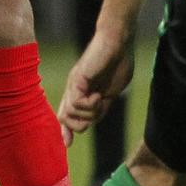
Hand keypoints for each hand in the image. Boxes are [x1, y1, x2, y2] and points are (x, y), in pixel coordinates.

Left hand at [58, 25, 133, 144]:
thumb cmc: (118, 63)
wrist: (119, 41)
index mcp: (80, 92)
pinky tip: (99, 95)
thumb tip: (90, 123)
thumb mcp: (110, 92)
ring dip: (89, 114)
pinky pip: (77, 104)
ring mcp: (74, 84)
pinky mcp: (78, 79)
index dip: (67, 131)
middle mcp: (73, 89)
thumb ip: (99, 108)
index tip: (68, 144)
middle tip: (100, 108)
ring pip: (70, 116)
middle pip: (66, 120)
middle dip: (84, 124)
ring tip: (100, 99)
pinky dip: (90, 105)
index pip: (65, 116)